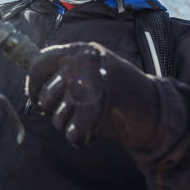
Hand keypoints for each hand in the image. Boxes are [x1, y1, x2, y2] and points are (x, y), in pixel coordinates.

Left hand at [27, 42, 159, 147]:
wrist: (157, 108)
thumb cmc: (121, 90)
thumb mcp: (93, 68)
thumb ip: (67, 70)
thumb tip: (33, 83)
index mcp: (81, 50)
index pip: (39, 63)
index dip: (32, 84)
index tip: (36, 99)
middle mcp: (83, 64)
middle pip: (46, 95)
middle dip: (52, 111)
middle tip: (66, 116)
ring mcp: (90, 86)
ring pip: (57, 116)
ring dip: (67, 126)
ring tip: (84, 122)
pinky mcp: (97, 111)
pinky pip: (72, 132)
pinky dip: (80, 138)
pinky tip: (90, 133)